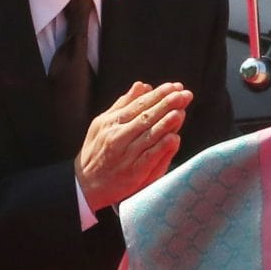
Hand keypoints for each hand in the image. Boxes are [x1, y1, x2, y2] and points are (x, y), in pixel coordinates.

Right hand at [77, 82, 191, 209]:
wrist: (86, 184)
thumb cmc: (98, 150)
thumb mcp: (103, 123)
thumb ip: (124, 104)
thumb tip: (143, 85)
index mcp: (111, 122)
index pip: (139, 104)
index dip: (158, 95)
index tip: (174, 86)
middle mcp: (118, 136)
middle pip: (146, 117)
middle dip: (167, 104)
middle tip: (184, 94)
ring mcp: (125, 155)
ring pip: (149, 135)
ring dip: (166, 123)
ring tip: (181, 111)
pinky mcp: (133, 172)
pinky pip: (149, 157)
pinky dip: (161, 147)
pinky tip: (174, 138)